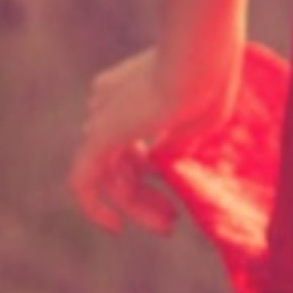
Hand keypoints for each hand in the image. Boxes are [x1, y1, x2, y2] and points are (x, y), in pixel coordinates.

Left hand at [67, 42, 239, 234]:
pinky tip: (115, 228)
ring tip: (168, 227)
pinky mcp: (97, 137)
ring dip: (135, 206)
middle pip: (119, 156)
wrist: (197, 63)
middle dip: (144, 190)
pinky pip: (84, 182)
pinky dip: (95, 209)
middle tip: (171, 218)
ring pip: (109, 173)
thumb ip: (175, 143)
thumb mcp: (197, 119)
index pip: (128, 134)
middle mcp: (111, 99)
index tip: (174, 185)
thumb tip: (161, 165)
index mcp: (131, 85)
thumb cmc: (208, 85)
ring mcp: (102, 117)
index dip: (149, 166)